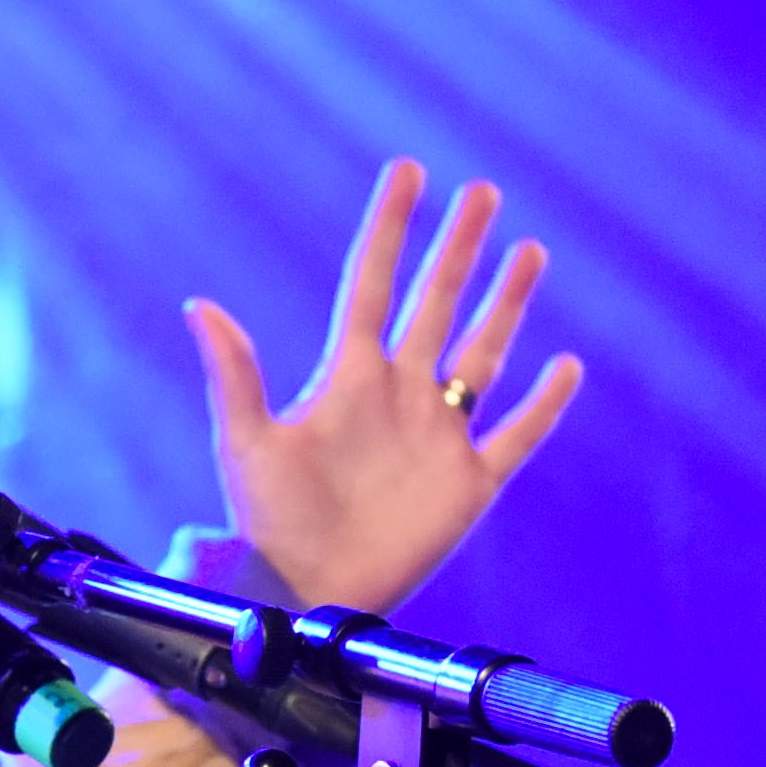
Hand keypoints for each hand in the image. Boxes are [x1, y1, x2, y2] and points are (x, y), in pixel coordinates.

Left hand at [186, 161, 582, 617]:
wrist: (304, 596)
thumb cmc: (266, 523)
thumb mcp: (245, 444)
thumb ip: (233, 374)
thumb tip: (199, 304)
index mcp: (347, 376)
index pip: (372, 281)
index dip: (391, 227)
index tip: (408, 170)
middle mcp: (398, 395)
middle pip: (437, 304)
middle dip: (459, 247)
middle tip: (483, 190)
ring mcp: (436, 437)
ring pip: (482, 356)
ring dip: (506, 305)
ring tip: (530, 251)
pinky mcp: (468, 484)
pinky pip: (516, 435)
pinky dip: (544, 404)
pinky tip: (566, 367)